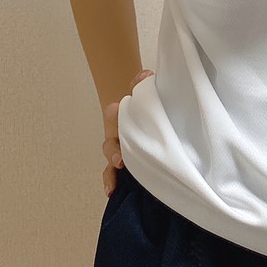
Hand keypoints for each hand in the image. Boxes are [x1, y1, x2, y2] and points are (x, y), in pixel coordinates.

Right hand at [102, 69, 152, 196]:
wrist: (156, 124)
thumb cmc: (154, 112)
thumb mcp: (153, 96)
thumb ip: (146, 85)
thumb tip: (146, 75)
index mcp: (127, 115)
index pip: (119, 110)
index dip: (119, 109)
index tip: (121, 108)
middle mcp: (120, 132)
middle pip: (112, 137)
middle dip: (114, 145)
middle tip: (121, 155)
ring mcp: (121, 150)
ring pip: (111, 155)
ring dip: (112, 161)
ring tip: (118, 168)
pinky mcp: (124, 167)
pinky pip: (112, 175)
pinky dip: (109, 182)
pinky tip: (111, 191)